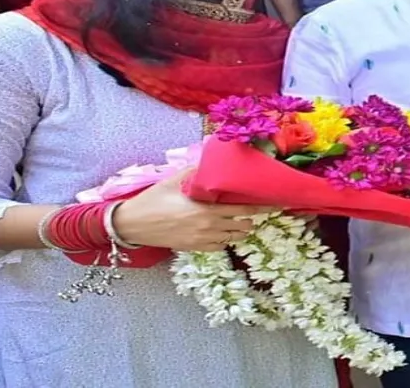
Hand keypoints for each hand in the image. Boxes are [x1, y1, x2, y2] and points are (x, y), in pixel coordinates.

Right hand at [112, 168, 274, 251]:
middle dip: (251, 219)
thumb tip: (210, 159)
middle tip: (255, 211)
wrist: (132, 224)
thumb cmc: (153, 200)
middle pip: (243, 226)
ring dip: (239, 230)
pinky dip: (225, 240)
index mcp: (206, 210)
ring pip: (233, 238)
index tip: (277, 205)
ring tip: (240, 221)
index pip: (243, 210)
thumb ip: (195, 171)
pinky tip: (223, 231)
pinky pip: (219, 247)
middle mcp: (208, 227)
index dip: (262, 208)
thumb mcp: (174, 180)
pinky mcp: (194, 248)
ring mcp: (201, 240)